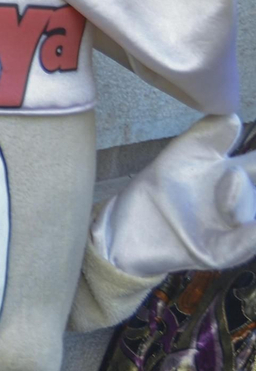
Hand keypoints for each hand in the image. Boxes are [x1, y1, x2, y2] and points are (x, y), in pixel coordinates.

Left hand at [94, 114, 255, 277]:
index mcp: (236, 174)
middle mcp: (242, 202)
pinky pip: (242, 244)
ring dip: (243, 198)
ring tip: (235, 176)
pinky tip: (252, 227)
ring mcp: (233, 229)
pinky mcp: (218, 252)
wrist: (127, 229)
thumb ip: (206, 137)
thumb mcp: (180, 158)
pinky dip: (250, 237)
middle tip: (240, 173)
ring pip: (251, 213)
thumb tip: (233, 118)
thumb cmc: (159, 190)